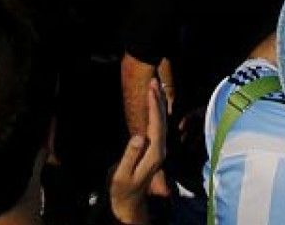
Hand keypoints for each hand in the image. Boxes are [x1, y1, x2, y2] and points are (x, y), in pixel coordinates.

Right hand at [110, 78, 166, 224]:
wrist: (130, 203)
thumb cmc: (123, 189)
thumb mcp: (122, 174)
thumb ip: (130, 155)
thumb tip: (138, 136)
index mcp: (154, 154)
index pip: (156, 125)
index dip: (154, 107)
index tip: (151, 90)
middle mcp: (160, 150)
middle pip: (162, 121)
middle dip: (158, 100)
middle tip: (154, 81)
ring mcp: (159, 150)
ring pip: (162, 123)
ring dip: (159, 104)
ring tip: (156, 87)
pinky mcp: (155, 150)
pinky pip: (158, 127)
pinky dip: (156, 113)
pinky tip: (154, 105)